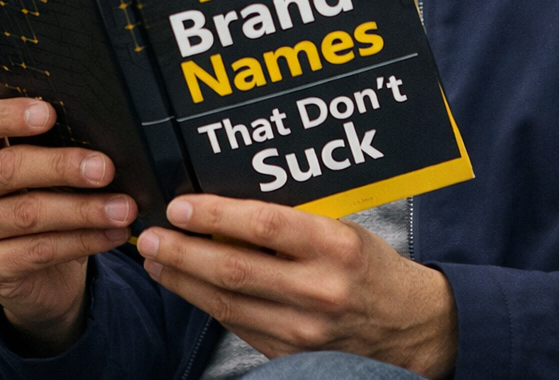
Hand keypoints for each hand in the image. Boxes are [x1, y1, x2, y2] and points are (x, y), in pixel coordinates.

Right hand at [0, 98, 136, 354]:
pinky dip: (83, 241)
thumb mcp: (47, 167)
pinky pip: (38, 251)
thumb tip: (109, 136)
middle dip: (63, 166)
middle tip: (107, 169)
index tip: (50, 113)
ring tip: (124, 208)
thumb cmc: (46, 196)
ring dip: (84, 210)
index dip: (10, 115)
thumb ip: (60, 144)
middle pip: (9, 167)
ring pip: (28, 213)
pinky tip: (113, 233)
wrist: (39, 270)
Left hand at [136, 195, 457, 378]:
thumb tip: (230, 202)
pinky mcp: (291, 355)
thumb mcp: (343, 227)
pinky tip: (187, 286)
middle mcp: (318, 290)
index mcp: (335, 246)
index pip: (264, 224)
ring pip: (226, 304)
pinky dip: (205, 304)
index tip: (180, 205)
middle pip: (234, 269)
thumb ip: (294, 218)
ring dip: (183, 280)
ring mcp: (303, 331)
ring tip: (154, 259)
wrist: (409, 326)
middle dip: (182, 251)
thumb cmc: (370, 265)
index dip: (216, 213)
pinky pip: (237, 326)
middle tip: (149, 235)